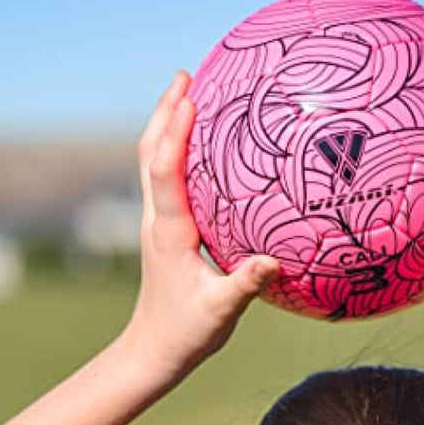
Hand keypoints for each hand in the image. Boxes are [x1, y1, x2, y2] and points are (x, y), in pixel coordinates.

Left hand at [121, 72, 278, 380]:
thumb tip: (273, 260)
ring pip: (152, 163)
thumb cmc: (185, 332)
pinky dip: (175, 151)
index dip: (174, 133)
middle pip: (150, 153)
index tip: (188, 96)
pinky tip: (199, 145)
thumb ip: (246, 284)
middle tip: (186, 75)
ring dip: (165, 125)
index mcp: (169, 232)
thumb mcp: (221, 312)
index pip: (165, 172)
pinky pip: (166, 179)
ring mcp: (156, 224)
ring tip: (187, 92)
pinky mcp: (163, 231)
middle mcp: (156, 220)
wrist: (152, 350)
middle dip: (165, 111)